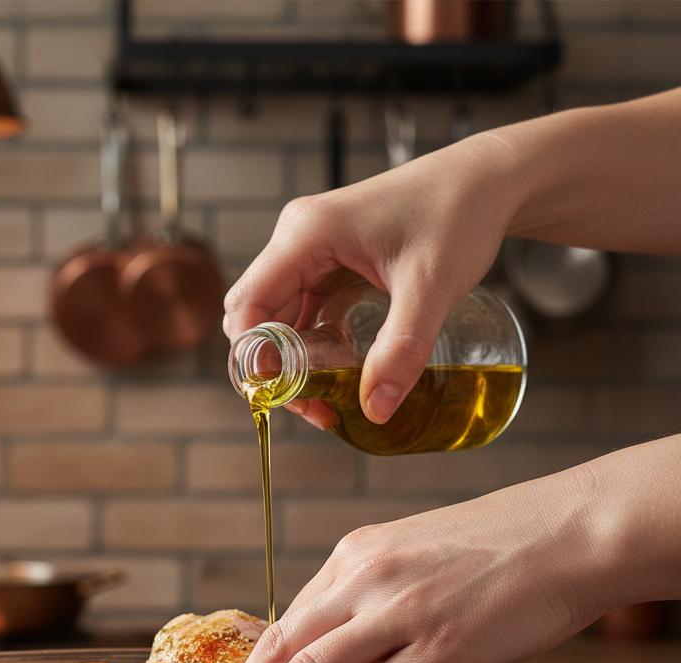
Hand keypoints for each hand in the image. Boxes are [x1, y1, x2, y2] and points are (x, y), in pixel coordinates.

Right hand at [222, 134, 519, 424]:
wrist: (488, 180)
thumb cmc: (460, 212)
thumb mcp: (431, 287)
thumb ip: (402, 349)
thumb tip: (376, 409)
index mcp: (306, 233)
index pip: (248, 306)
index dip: (255, 358)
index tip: (287, 396)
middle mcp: (297, 237)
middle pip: (253, 315)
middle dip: (271, 367)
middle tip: (312, 405)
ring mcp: (310, 248)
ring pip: (274, 316)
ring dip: (290, 359)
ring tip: (325, 397)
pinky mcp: (328, 259)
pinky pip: (300, 309)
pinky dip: (308, 344)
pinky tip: (336, 370)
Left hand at [227, 467, 603, 662]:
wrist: (566, 534)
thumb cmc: (497, 545)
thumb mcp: (413, 552)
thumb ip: (374, 593)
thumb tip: (344, 642)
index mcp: (357, 553)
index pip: (292, 616)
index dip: (260, 662)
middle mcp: (368, 578)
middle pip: (290, 644)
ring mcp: (402, 612)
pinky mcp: (442, 646)